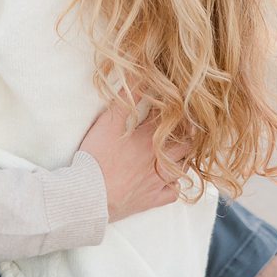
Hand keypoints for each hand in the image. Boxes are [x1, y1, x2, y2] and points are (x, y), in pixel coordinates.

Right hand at [77, 102, 187, 221]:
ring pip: (183, 167)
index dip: (172, 110)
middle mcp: (160, 158)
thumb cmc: (97, 157)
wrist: (91, 194)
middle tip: (181, 126)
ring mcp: (158, 180)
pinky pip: (173, 193)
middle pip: (185, 142)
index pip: (170, 119)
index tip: (171, 103)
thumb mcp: (108, 122)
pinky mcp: (152, 199)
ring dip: (184, 156)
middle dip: (186, 132)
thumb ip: (125, 100)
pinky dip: (174, 185)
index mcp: (149, 138)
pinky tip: (169, 180)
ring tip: (179, 149)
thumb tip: (140, 77)